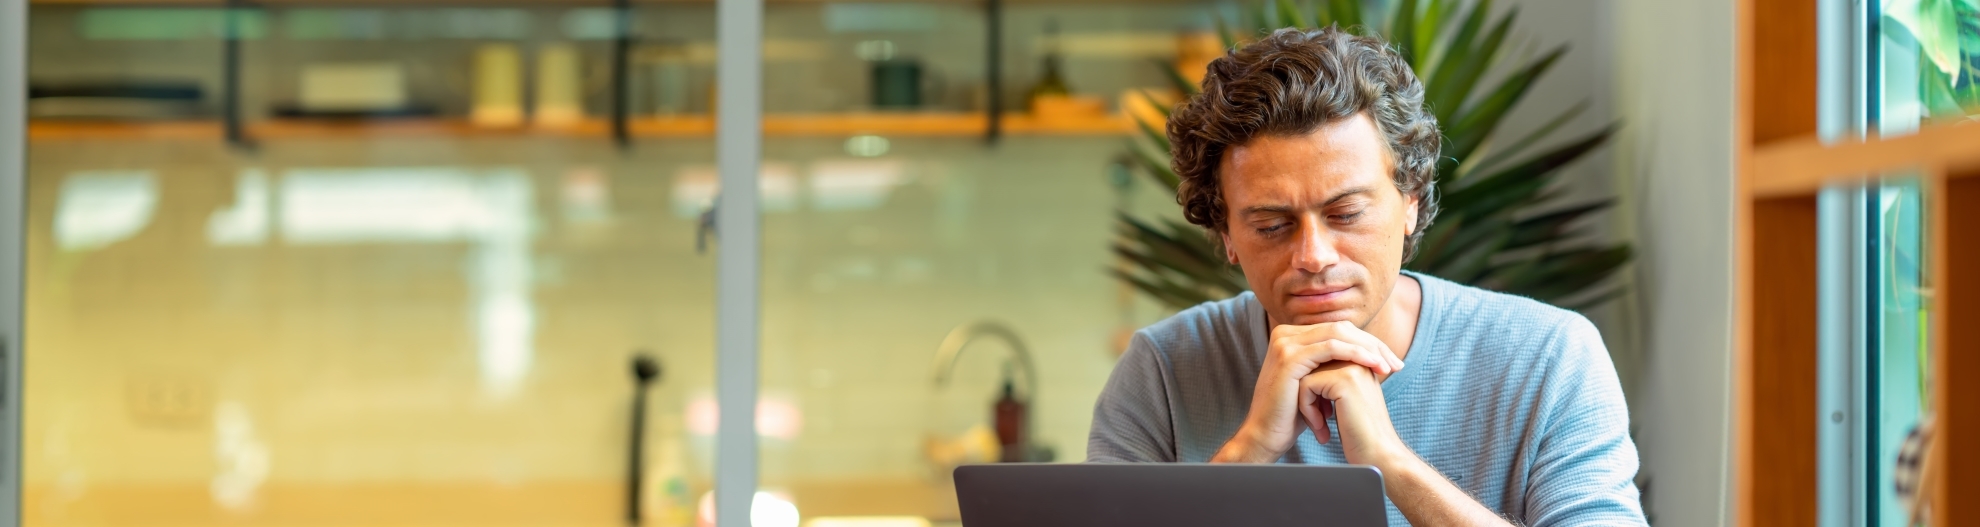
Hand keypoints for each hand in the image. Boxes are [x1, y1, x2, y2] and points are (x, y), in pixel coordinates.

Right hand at [1213, 322, 1402, 463]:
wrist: (1266, 435)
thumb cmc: (1292, 415)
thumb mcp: (1316, 384)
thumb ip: (1333, 365)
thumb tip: (1370, 354)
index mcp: (1292, 336)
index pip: (1338, 330)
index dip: (1367, 343)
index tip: (1391, 360)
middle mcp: (1286, 334)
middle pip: (1341, 328)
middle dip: (1373, 345)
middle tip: (1396, 363)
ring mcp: (1285, 343)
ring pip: (1339, 334)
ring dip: (1369, 349)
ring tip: (1389, 367)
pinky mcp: (1289, 356)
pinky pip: (1331, 348)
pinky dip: (1357, 354)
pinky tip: (1374, 366)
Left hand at [1298, 360, 1407, 465]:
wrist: (1379, 454)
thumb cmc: (1360, 433)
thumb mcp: (1347, 400)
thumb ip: (1332, 381)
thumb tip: (1304, 371)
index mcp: (1361, 361)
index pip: (1320, 363)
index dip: (1315, 390)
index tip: (1324, 414)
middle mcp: (1359, 359)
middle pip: (1311, 367)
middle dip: (1309, 395)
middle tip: (1319, 421)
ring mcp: (1352, 367)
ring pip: (1306, 375)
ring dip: (1306, 403)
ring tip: (1319, 425)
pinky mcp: (1343, 380)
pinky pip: (1306, 386)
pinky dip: (1307, 409)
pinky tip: (1321, 427)